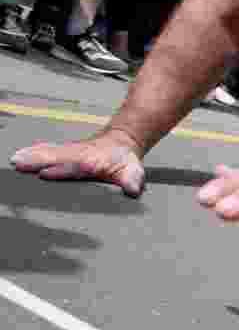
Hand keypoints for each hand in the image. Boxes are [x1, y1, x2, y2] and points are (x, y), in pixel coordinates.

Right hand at [11, 130, 146, 196]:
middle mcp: (78, 154)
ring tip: (14, 160)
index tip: (45, 173)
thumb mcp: (133, 171)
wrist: (123, 141)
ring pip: (49, 152)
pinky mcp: (65, 151)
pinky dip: (33, 153)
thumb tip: (133, 189)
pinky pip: (47, 151)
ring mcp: (70, 151)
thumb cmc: (126, 160)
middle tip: (19, 162)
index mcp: (92, 162)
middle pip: (56, 157)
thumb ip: (132, 180)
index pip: (75, 167)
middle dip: (38, 160)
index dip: (62, 170)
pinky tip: (18, 156)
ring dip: (31, 156)